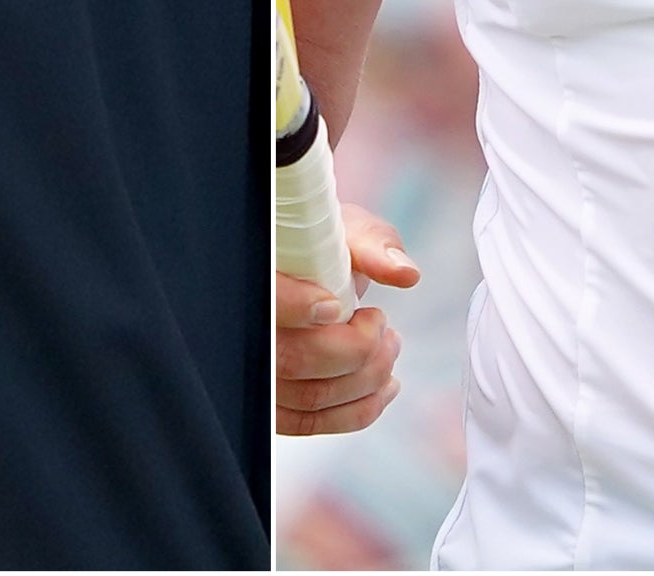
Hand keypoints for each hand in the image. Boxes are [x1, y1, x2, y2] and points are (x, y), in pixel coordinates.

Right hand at [275, 204, 420, 435]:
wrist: (305, 268)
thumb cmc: (323, 246)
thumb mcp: (344, 230)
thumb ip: (374, 246)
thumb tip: (406, 273)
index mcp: (257, 276)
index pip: (266, 300)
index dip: (300, 307)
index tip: (339, 305)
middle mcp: (247, 330)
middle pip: (294, 359)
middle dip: (356, 349)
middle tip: (382, 323)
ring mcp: (256, 375)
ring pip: (309, 397)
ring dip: (366, 379)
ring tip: (390, 347)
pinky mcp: (274, 405)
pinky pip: (311, 423)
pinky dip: (357, 410)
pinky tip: (384, 386)